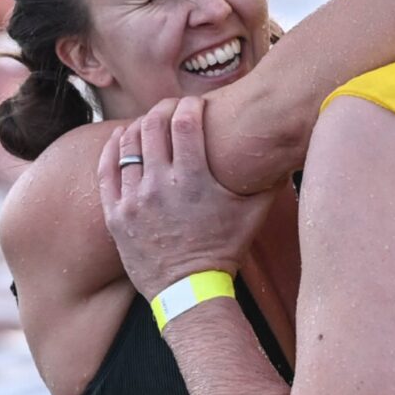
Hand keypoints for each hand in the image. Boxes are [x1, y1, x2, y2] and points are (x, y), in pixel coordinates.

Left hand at [98, 97, 273, 299]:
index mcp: (194, 179)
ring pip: (128, 144)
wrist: (189, 290)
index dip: (190, 105)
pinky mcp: (116, 214)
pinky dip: (113, 149)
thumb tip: (287, 156)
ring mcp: (134, 199)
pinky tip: (120, 139)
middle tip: (170, 109)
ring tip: (148, 124)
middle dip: (162, 109)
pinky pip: (107, 170)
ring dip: (138, 127)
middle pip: (153, 125)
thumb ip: (268, 182)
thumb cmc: (224, 250)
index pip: (185, 121)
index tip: (195, 104)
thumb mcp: (252, 215)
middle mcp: (161, 184)